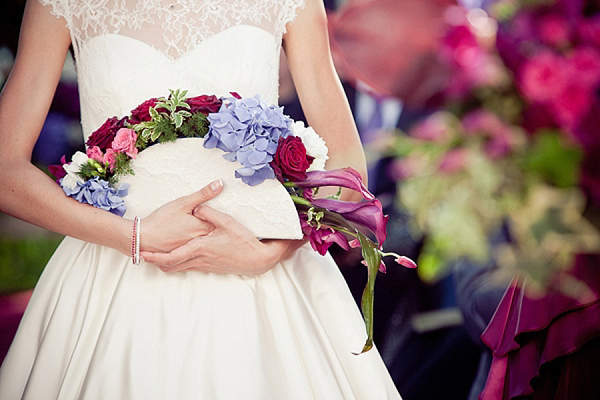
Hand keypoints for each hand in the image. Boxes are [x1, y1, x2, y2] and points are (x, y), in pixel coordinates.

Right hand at [140, 179, 222, 252]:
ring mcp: (192, 250)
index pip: (219, 221)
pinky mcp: (184, 255)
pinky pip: (193, 250)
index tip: (209, 213)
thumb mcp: (184, 202)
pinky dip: (191, 246)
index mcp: (204, 228)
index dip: (213, 215)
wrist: (143, 238)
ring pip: (203, 242)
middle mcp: (201, 242)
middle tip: (199, 221)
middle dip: (209, 226)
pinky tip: (182, 239)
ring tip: (188, 229)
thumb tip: (220, 184)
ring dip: (202, 237)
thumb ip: (203, 194)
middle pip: (213, 233)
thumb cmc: (162, 221)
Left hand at [141, 204, 303, 274]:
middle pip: (171, 265)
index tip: (142, 253)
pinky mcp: (211, 267)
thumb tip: (197, 207)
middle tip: (143, 256)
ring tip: (155, 257)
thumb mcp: (227, 222)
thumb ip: (209, 213)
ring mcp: (205, 265)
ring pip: (179, 268)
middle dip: (156, 261)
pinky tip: (179, 258)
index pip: (171, 256)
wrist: (257, 260)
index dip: (155, 256)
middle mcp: (199, 259)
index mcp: (200, 248)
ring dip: (166, 263)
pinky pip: (189, 267)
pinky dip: (179, 264)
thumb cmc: (243, 241)